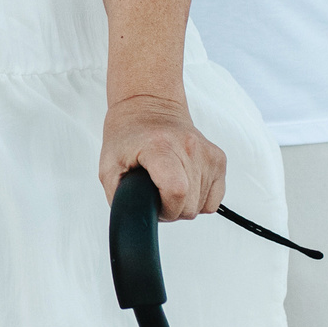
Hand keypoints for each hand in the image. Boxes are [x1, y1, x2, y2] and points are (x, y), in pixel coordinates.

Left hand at [99, 93, 225, 220]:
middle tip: (156, 193)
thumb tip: (135, 220)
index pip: (176, 191)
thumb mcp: (108, 166)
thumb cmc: (128, 135)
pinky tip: (184, 184)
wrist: (149, 105)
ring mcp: (207, 153)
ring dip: (184, 203)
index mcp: (160, 147)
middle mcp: (188, 147)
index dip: (165, 209)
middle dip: (171, 209)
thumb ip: (120, 198)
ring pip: (202, 206)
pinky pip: (214, 199)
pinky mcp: (218, 158)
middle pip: (190, 205)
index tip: (154, 203)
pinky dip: (199, 199)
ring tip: (167, 184)